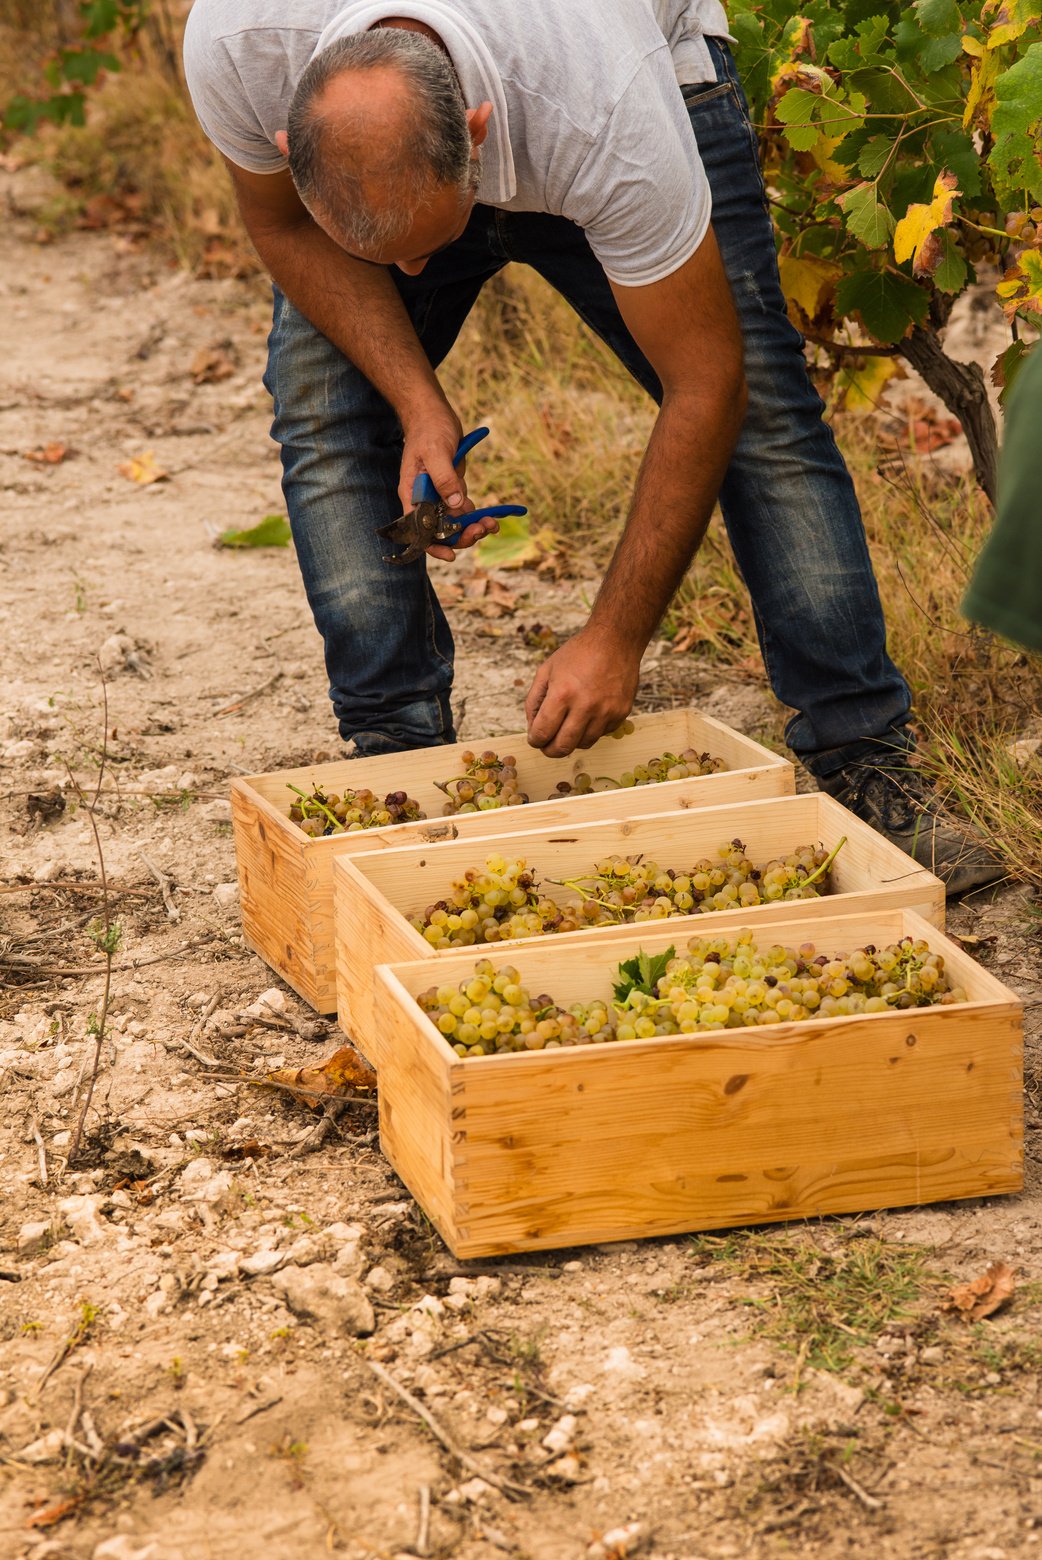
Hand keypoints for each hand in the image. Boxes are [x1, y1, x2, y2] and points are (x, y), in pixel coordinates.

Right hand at [398, 398, 499, 562]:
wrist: (433, 414)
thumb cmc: (429, 430)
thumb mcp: (436, 452)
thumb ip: (444, 479)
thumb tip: (456, 506)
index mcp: (412, 495)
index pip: (419, 531)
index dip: (433, 546)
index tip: (451, 555)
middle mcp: (424, 501)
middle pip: (440, 531)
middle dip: (461, 536)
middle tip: (482, 530)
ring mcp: (438, 496)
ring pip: (455, 523)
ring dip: (473, 528)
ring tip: (491, 524)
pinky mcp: (451, 490)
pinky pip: (463, 510)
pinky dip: (476, 516)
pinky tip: (492, 516)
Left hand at [525, 628, 641, 756]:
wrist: (615, 641)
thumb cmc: (578, 653)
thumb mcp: (546, 670)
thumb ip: (534, 700)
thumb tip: (533, 727)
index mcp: (562, 694)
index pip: (542, 733)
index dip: (534, 740)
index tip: (535, 738)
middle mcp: (585, 707)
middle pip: (562, 747)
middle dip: (549, 750)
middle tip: (546, 744)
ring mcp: (606, 712)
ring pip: (583, 744)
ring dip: (571, 740)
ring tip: (567, 726)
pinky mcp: (621, 714)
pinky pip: (601, 734)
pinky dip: (590, 730)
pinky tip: (587, 716)